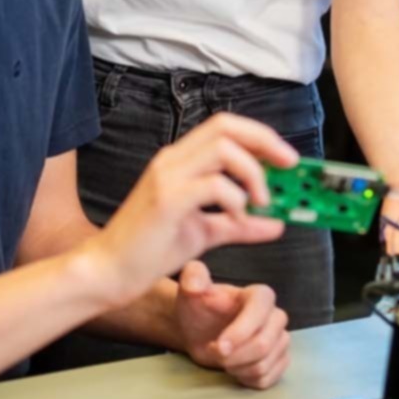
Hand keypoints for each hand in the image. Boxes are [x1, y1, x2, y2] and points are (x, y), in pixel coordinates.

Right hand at [87, 113, 298, 304]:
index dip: (260, 135)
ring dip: (253, 173)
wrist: (109, 272)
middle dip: (265, 142)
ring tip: (261, 202)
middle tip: (289, 167)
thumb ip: (241, 225)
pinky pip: (212, 185)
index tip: (287, 158)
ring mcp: (167, 176)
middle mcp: (173, 159)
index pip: (225, 126)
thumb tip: (278, 223)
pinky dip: (235, 200)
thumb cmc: (150, 250)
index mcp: (180, 160)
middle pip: (227, 127)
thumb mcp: (206, 233)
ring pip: (223, 149)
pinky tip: (238, 220)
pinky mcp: (166, 200)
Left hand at [176, 261, 289, 388]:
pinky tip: (235, 369)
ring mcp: (280, 340)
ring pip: (265, 364)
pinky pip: (269, 378)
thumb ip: (192, 277)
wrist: (201, 331)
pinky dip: (247, 379)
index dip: (240, 332)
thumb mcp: (190, 289)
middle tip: (214, 352)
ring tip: (223, 359)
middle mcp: (276, 316)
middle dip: (234, 356)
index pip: (260, 312)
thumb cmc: (199, 308)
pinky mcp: (279, 360)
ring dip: (237, 368)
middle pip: (264, 344)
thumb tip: (194, 286)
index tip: (218, 346)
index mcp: (260, 295)